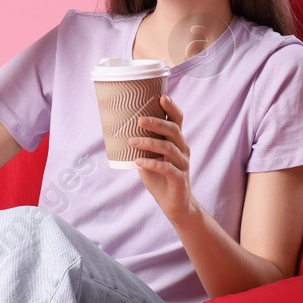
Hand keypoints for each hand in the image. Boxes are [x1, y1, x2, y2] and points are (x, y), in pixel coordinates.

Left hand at [129, 93, 195, 222]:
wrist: (175, 205)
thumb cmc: (160, 179)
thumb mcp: (149, 158)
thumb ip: (142, 145)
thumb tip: (120, 131)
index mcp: (177, 142)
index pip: (178, 120)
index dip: (172, 108)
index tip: (161, 97)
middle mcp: (182, 150)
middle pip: (173, 131)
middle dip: (156, 123)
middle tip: (138, 120)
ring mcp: (183, 164)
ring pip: (169, 148)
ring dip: (149, 143)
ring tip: (131, 142)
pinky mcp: (180, 179)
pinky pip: (167, 168)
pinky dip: (152, 163)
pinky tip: (138, 162)